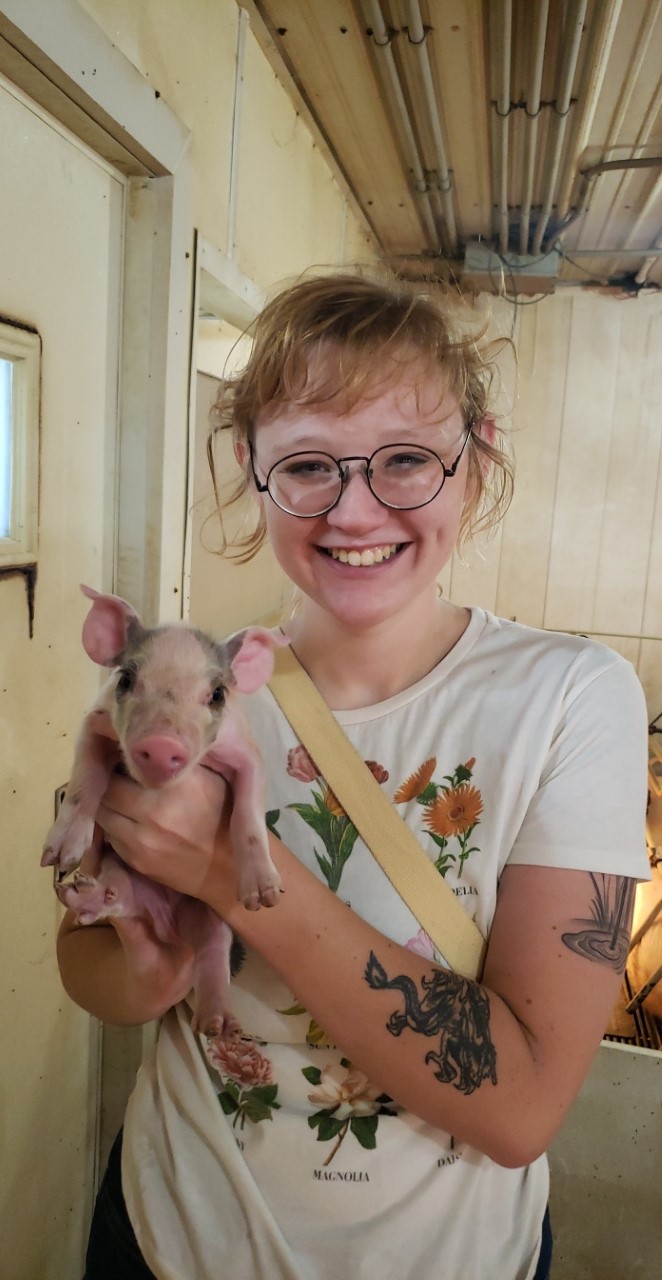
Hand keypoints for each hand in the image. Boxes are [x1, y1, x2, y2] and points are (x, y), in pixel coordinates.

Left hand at [96, 766, 234, 907]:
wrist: (230, 870)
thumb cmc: (226, 817)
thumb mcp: (212, 779)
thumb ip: (177, 762)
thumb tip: (146, 743)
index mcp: (177, 783)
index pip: (129, 760)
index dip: (124, 755)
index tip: (128, 754)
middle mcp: (154, 810)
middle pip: (108, 787)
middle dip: (110, 779)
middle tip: (119, 776)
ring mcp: (141, 839)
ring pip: (102, 812)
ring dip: (108, 803)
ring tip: (123, 798)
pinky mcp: (135, 860)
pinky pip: (109, 835)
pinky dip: (115, 825)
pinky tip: (130, 821)